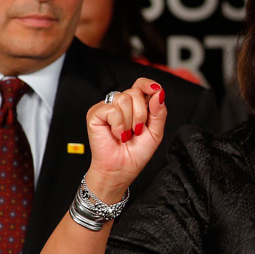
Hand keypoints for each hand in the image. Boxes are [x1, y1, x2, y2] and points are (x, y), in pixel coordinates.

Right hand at [85, 78, 166, 201]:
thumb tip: (159, 93)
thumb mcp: (155, 132)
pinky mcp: (95, 113)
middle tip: (137, 130)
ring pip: (124, 98)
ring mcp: (107, 107)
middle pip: (135, 91)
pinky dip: (119, 125)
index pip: (141, 84)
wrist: (122, 169)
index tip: (156, 90)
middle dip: (141, 114)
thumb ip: (159, 112)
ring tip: (126, 134)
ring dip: (130, 121)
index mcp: (136, 105)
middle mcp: (121, 103)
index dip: (148, 84)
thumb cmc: (136, 152)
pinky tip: (116, 134)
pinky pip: (112, 110)